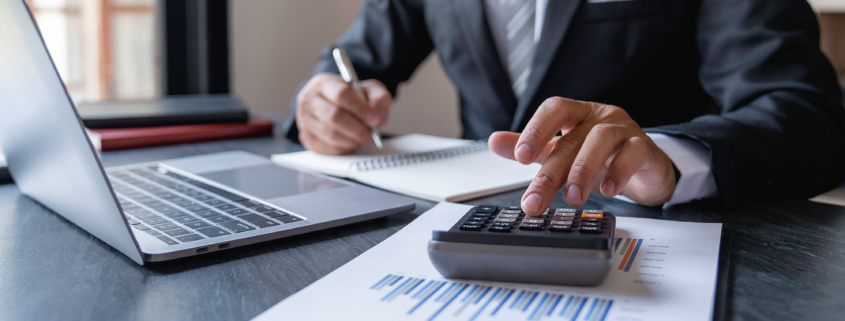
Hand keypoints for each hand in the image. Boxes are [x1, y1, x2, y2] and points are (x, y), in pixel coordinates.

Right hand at [295, 73, 391, 154]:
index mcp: (324, 83)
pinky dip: (343, 149)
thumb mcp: (369, 89)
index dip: (360, 109)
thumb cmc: (351, 96)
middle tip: (371, 134)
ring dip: (352, 140)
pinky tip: (351, 142)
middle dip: (357, 129)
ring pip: (330, 135)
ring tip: (363, 138)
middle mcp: (309, 99)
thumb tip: (378, 117)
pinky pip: (326, 148)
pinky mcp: (306, 137)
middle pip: (334, 116)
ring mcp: (304, 119)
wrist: (335, 104)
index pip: (341, 95)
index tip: (374, 119)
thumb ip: (379, 98)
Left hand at [489, 97, 676, 215]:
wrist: (645, 166)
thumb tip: (494, 141)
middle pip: (571, 138)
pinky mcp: (645, 147)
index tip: (520, 157)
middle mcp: (600, 117)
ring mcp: (624, 129)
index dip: (536, 129)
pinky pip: (634, 152)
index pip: (554, 109)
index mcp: (577, 114)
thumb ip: (531, 147)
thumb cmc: (600, 156)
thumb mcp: (561, 151)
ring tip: (573, 197)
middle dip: (551, 172)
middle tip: (536, 201)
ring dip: (583, 170)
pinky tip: (607, 190)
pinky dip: (619, 171)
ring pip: (602, 139)